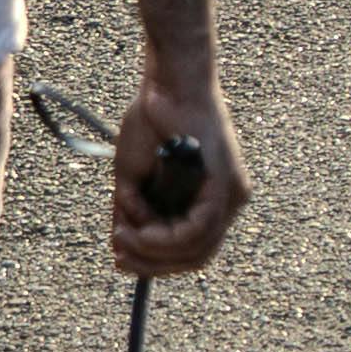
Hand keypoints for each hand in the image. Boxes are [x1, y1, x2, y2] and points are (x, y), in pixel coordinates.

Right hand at [109, 71, 247, 278]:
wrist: (168, 85)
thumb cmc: (152, 120)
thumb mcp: (133, 176)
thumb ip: (131, 210)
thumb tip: (121, 243)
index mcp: (208, 199)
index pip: (189, 248)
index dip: (154, 261)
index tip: (121, 258)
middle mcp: (226, 202)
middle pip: (196, 257)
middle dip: (153, 266)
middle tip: (120, 260)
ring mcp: (230, 196)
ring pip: (197, 249)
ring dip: (154, 252)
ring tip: (124, 240)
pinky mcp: (226, 188)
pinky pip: (198, 230)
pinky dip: (165, 238)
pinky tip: (141, 232)